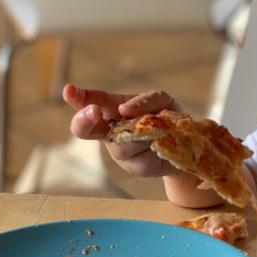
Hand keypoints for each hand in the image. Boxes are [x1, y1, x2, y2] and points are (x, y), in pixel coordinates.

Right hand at [62, 83, 182, 176]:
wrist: (188, 144)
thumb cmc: (167, 117)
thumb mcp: (163, 101)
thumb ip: (146, 100)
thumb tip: (124, 109)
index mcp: (112, 110)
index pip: (91, 101)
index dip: (78, 97)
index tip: (68, 90)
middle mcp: (110, 131)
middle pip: (85, 129)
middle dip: (85, 120)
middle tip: (94, 111)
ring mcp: (120, 151)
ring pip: (121, 143)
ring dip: (140, 134)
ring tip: (160, 128)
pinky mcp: (135, 166)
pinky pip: (140, 156)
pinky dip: (154, 146)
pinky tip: (162, 143)